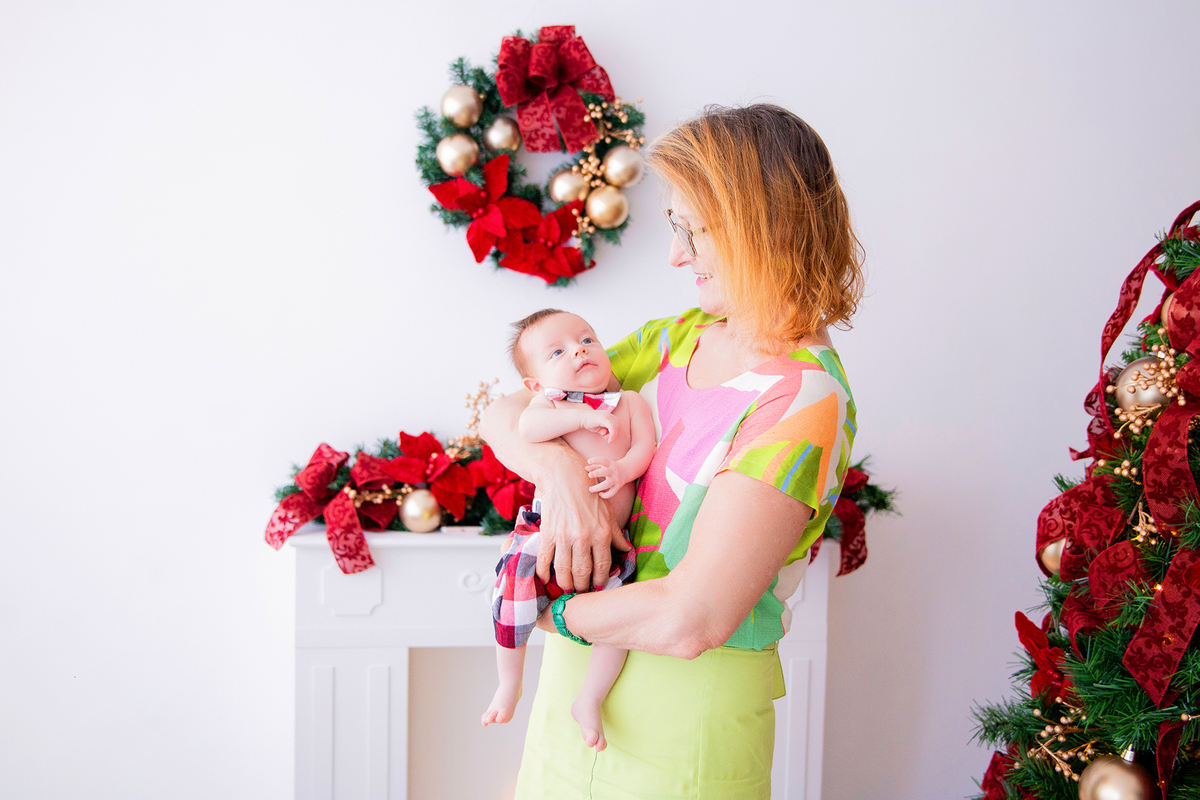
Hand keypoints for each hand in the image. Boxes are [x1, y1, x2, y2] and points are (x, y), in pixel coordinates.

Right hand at [535, 462, 630, 591]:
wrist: (563, 476)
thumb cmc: (588, 493)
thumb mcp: (607, 513)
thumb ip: (616, 534)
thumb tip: (627, 550)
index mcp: (601, 532)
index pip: (603, 565)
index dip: (601, 580)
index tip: (598, 588)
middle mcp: (583, 536)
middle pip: (582, 572)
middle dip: (582, 586)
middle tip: (581, 591)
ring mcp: (563, 536)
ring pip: (564, 570)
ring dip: (565, 583)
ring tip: (567, 589)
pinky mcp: (547, 533)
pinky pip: (545, 559)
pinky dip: (544, 572)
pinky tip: (546, 579)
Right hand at [580, 410, 616, 442]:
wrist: (581, 418)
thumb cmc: (589, 423)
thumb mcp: (598, 428)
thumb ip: (604, 430)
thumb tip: (606, 434)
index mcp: (607, 415)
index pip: (615, 423)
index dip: (614, 432)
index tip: (608, 438)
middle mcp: (608, 414)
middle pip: (616, 424)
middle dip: (614, 434)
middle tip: (609, 440)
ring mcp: (606, 415)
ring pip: (615, 426)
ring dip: (613, 434)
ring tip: (608, 440)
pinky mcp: (604, 418)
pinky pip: (612, 426)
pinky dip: (612, 433)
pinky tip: (608, 438)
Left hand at [585, 457, 625, 498]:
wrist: (626, 471)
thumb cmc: (610, 467)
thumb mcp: (604, 465)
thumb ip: (594, 466)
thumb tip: (585, 468)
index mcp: (609, 464)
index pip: (604, 460)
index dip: (596, 460)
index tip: (588, 461)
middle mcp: (613, 471)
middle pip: (606, 472)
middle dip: (597, 473)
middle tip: (589, 475)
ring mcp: (616, 479)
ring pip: (608, 484)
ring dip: (598, 487)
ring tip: (590, 489)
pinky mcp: (618, 487)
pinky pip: (612, 493)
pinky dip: (605, 495)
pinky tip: (600, 494)